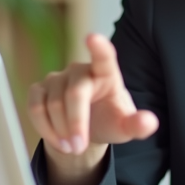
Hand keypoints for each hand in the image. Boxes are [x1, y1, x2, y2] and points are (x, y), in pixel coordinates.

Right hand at [28, 33, 158, 155]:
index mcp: (106, 73)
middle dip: (76, 124)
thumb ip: (138, 125)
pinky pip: (35, 108)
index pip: (104, 57)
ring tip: (73, 146)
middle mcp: (80, 70)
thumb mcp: (125, 126)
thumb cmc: (109, 120)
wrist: (85, 129)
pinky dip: (45, 129)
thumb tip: (149, 123)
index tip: (92, 37)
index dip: (99, 48)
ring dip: (61, 131)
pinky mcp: (39, 89)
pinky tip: (58, 140)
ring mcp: (57, 77)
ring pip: (53, 104)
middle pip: (74, 93)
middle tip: (79, 147)